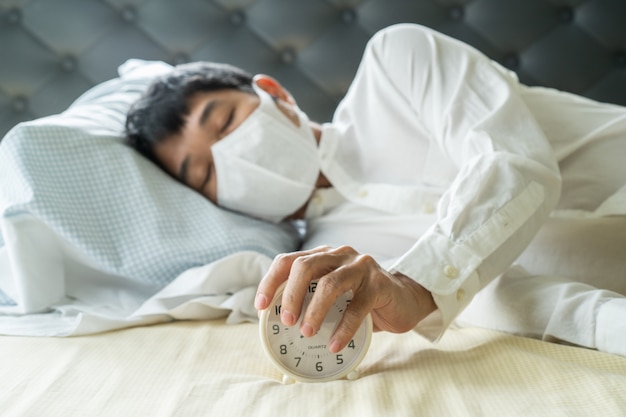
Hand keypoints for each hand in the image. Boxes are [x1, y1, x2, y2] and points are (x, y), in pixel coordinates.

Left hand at [255, 245, 436, 352]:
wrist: (404, 300)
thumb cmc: (361, 300)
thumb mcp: (332, 296)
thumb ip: (310, 299)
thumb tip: (275, 323)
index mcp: (323, 256)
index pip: (288, 260)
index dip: (270, 282)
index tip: (261, 307)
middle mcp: (340, 255)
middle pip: (305, 266)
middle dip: (291, 295)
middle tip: (286, 321)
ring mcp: (361, 267)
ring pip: (330, 283)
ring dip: (314, 311)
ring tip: (307, 333)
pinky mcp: (380, 284)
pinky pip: (357, 307)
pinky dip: (343, 328)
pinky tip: (335, 344)